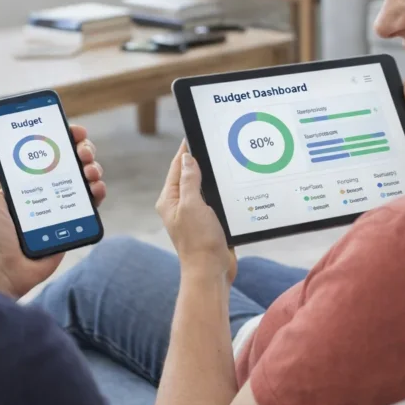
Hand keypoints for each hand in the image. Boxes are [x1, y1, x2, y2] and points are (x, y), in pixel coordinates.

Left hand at [0, 124, 106, 298]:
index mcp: (25, 183)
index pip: (47, 153)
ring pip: (84, 180)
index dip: (62, 138)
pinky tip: (96, 187)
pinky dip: (98, 192)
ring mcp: (60, 208)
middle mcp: (45, 192)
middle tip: (83, 150)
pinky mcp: (72, 225)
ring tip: (89, 169)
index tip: (72, 129)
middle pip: (70, 163)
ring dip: (93, 168)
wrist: (3, 269)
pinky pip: (91, 205)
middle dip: (82, 150)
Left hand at [156, 141, 236, 282]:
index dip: (187, 150)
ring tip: (228, 160)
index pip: (178, 167)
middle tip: (218, 143)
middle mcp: (180, 205)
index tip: (197, 133)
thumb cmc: (198, 241)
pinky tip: (235, 186)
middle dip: (204, 161)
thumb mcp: (192, 205)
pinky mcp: (210, 222)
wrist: (211, 271)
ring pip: (206, 187)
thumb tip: (188, 157)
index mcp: (170, 199)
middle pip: (192, 175)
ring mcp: (195, 214)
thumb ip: (190, 180)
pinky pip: (216, 200)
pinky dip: (223, 192)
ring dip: (215, 178)